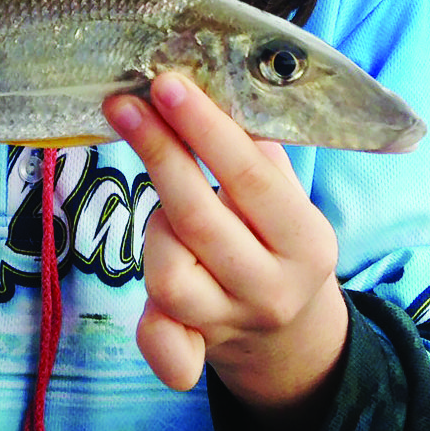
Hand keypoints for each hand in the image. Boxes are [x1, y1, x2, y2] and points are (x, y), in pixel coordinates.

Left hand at [104, 73, 348, 418]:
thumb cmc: (276, 236)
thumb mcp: (285, 194)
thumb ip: (253, 148)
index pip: (251, 179)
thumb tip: (205, 80)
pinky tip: (147, 292)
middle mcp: (272, 289)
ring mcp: (231, 324)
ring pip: (169, 275)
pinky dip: (151, 327)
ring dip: (155, 228)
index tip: (167, 85)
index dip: (204, 129)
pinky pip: (163, 343)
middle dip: (158, 154)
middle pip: (199, 221)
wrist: (292, 332)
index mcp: (306, 242)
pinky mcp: (196, 350)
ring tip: (164, 208)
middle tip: (123, 103)